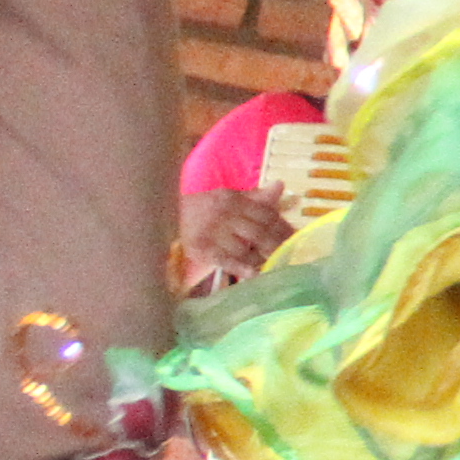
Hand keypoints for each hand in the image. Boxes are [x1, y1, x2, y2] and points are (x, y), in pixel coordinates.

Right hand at [177, 186, 292, 289]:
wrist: (161, 214)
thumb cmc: (201, 208)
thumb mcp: (228, 197)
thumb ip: (255, 197)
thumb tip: (281, 185)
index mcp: (232, 199)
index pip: (266, 214)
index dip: (284, 228)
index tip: (298, 239)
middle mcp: (223, 214)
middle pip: (259, 233)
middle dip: (277, 246)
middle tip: (292, 256)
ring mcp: (211, 232)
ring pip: (244, 249)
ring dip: (261, 259)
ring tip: (276, 266)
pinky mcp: (200, 248)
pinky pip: (225, 260)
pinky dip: (241, 268)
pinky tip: (254, 274)